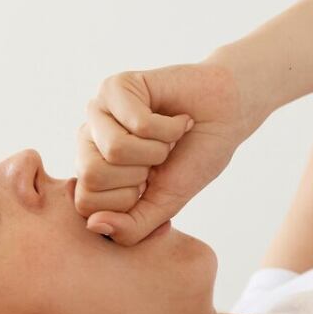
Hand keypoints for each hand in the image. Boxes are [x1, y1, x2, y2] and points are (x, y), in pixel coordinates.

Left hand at [75, 61, 261, 244]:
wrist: (227, 118)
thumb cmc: (195, 159)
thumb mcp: (166, 205)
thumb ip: (132, 227)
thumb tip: (94, 225)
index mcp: (94, 173)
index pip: (85, 204)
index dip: (128, 201)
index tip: (151, 184)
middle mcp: (88, 141)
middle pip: (92, 175)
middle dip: (140, 174)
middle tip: (159, 159)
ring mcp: (99, 112)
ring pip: (114, 149)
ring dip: (157, 150)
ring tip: (169, 140)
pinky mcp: (116, 87)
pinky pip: (138, 123)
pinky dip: (170, 128)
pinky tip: (177, 120)